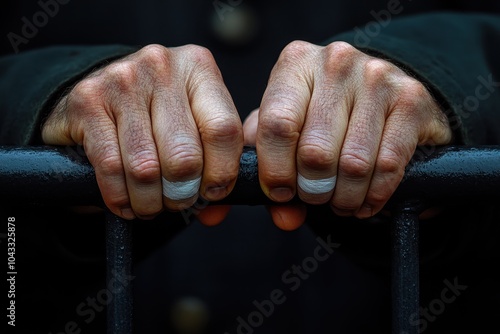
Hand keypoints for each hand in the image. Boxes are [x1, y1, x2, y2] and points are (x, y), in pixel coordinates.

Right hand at [42, 44, 242, 221]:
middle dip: (182, 193)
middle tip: (177, 200)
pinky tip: (126, 203)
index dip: (221, 172)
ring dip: (150, 201)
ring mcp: (122, 81)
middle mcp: (162, 67)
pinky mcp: (87, 101)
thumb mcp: (194, 122)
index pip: (223, 130)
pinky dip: (120, 197)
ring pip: (146, 168)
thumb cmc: (157, 113)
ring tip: (151, 206)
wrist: (100, 93)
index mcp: (198, 69)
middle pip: (184, 155)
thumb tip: (215, 210)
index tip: (213, 191)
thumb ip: (214, 161)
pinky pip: (111, 167)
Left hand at [243, 41, 451, 229]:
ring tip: (341, 201)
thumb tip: (284, 215)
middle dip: (312, 189)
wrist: (382, 92)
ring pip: (353, 164)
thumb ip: (272, 166)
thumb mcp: (289, 127)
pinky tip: (366, 200)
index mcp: (296, 65)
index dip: (275, 171)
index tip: (281, 192)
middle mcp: (336, 63)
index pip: (277, 125)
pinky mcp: (411, 100)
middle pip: (314, 151)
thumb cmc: (324, 113)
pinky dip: (374, 194)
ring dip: (344, 197)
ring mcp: (377, 78)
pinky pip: (389, 165)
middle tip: (316, 196)